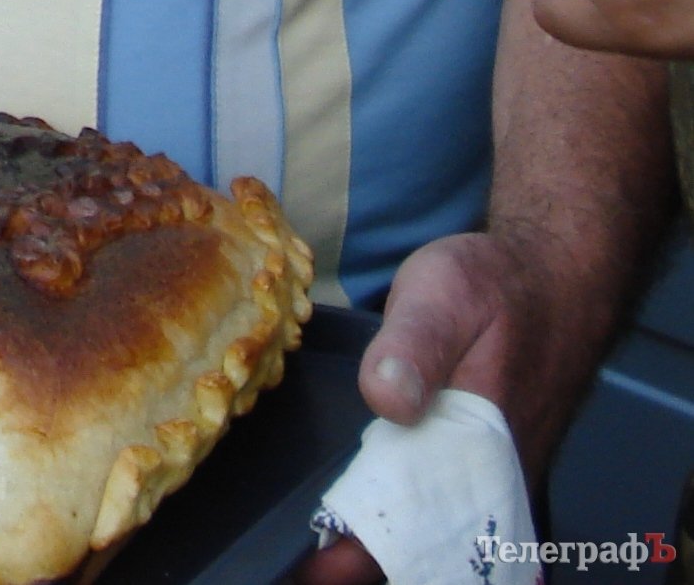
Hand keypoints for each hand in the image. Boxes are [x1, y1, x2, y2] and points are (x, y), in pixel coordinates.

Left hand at [292, 230, 566, 584]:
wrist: (552, 279)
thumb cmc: (496, 288)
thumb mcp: (445, 295)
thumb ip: (414, 346)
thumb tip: (386, 400)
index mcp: (481, 461)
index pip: (415, 533)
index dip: (356, 555)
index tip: (301, 566)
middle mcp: (489, 487)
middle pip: (416, 547)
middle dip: (351, 555)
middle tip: (284, 557)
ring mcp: (484, 481)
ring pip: (423, 530)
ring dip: (366, 537)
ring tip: (297, 543)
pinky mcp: (475, 465)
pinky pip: (431, 507)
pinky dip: (388, 511)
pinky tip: (341, 504)